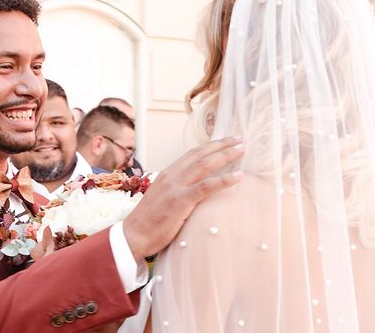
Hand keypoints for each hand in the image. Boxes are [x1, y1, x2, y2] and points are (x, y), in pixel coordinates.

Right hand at [122, 137, 243, 260]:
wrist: (133, 236)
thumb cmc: (148, 222)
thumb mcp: (161, 198)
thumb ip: (176, 190)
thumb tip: (192, 190)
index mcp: (167, 174)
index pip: (191, 154)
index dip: (210, 146)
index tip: (225, 141)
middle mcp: (171, 175)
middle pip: (200, 154)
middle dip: (221, 145)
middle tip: (240, 139)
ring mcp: (176, 187)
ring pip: (205, 165)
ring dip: (225, 155)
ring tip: (242, 150)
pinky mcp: (180, 200)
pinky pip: (206, 187)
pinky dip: (224, 180)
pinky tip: (239, 176)